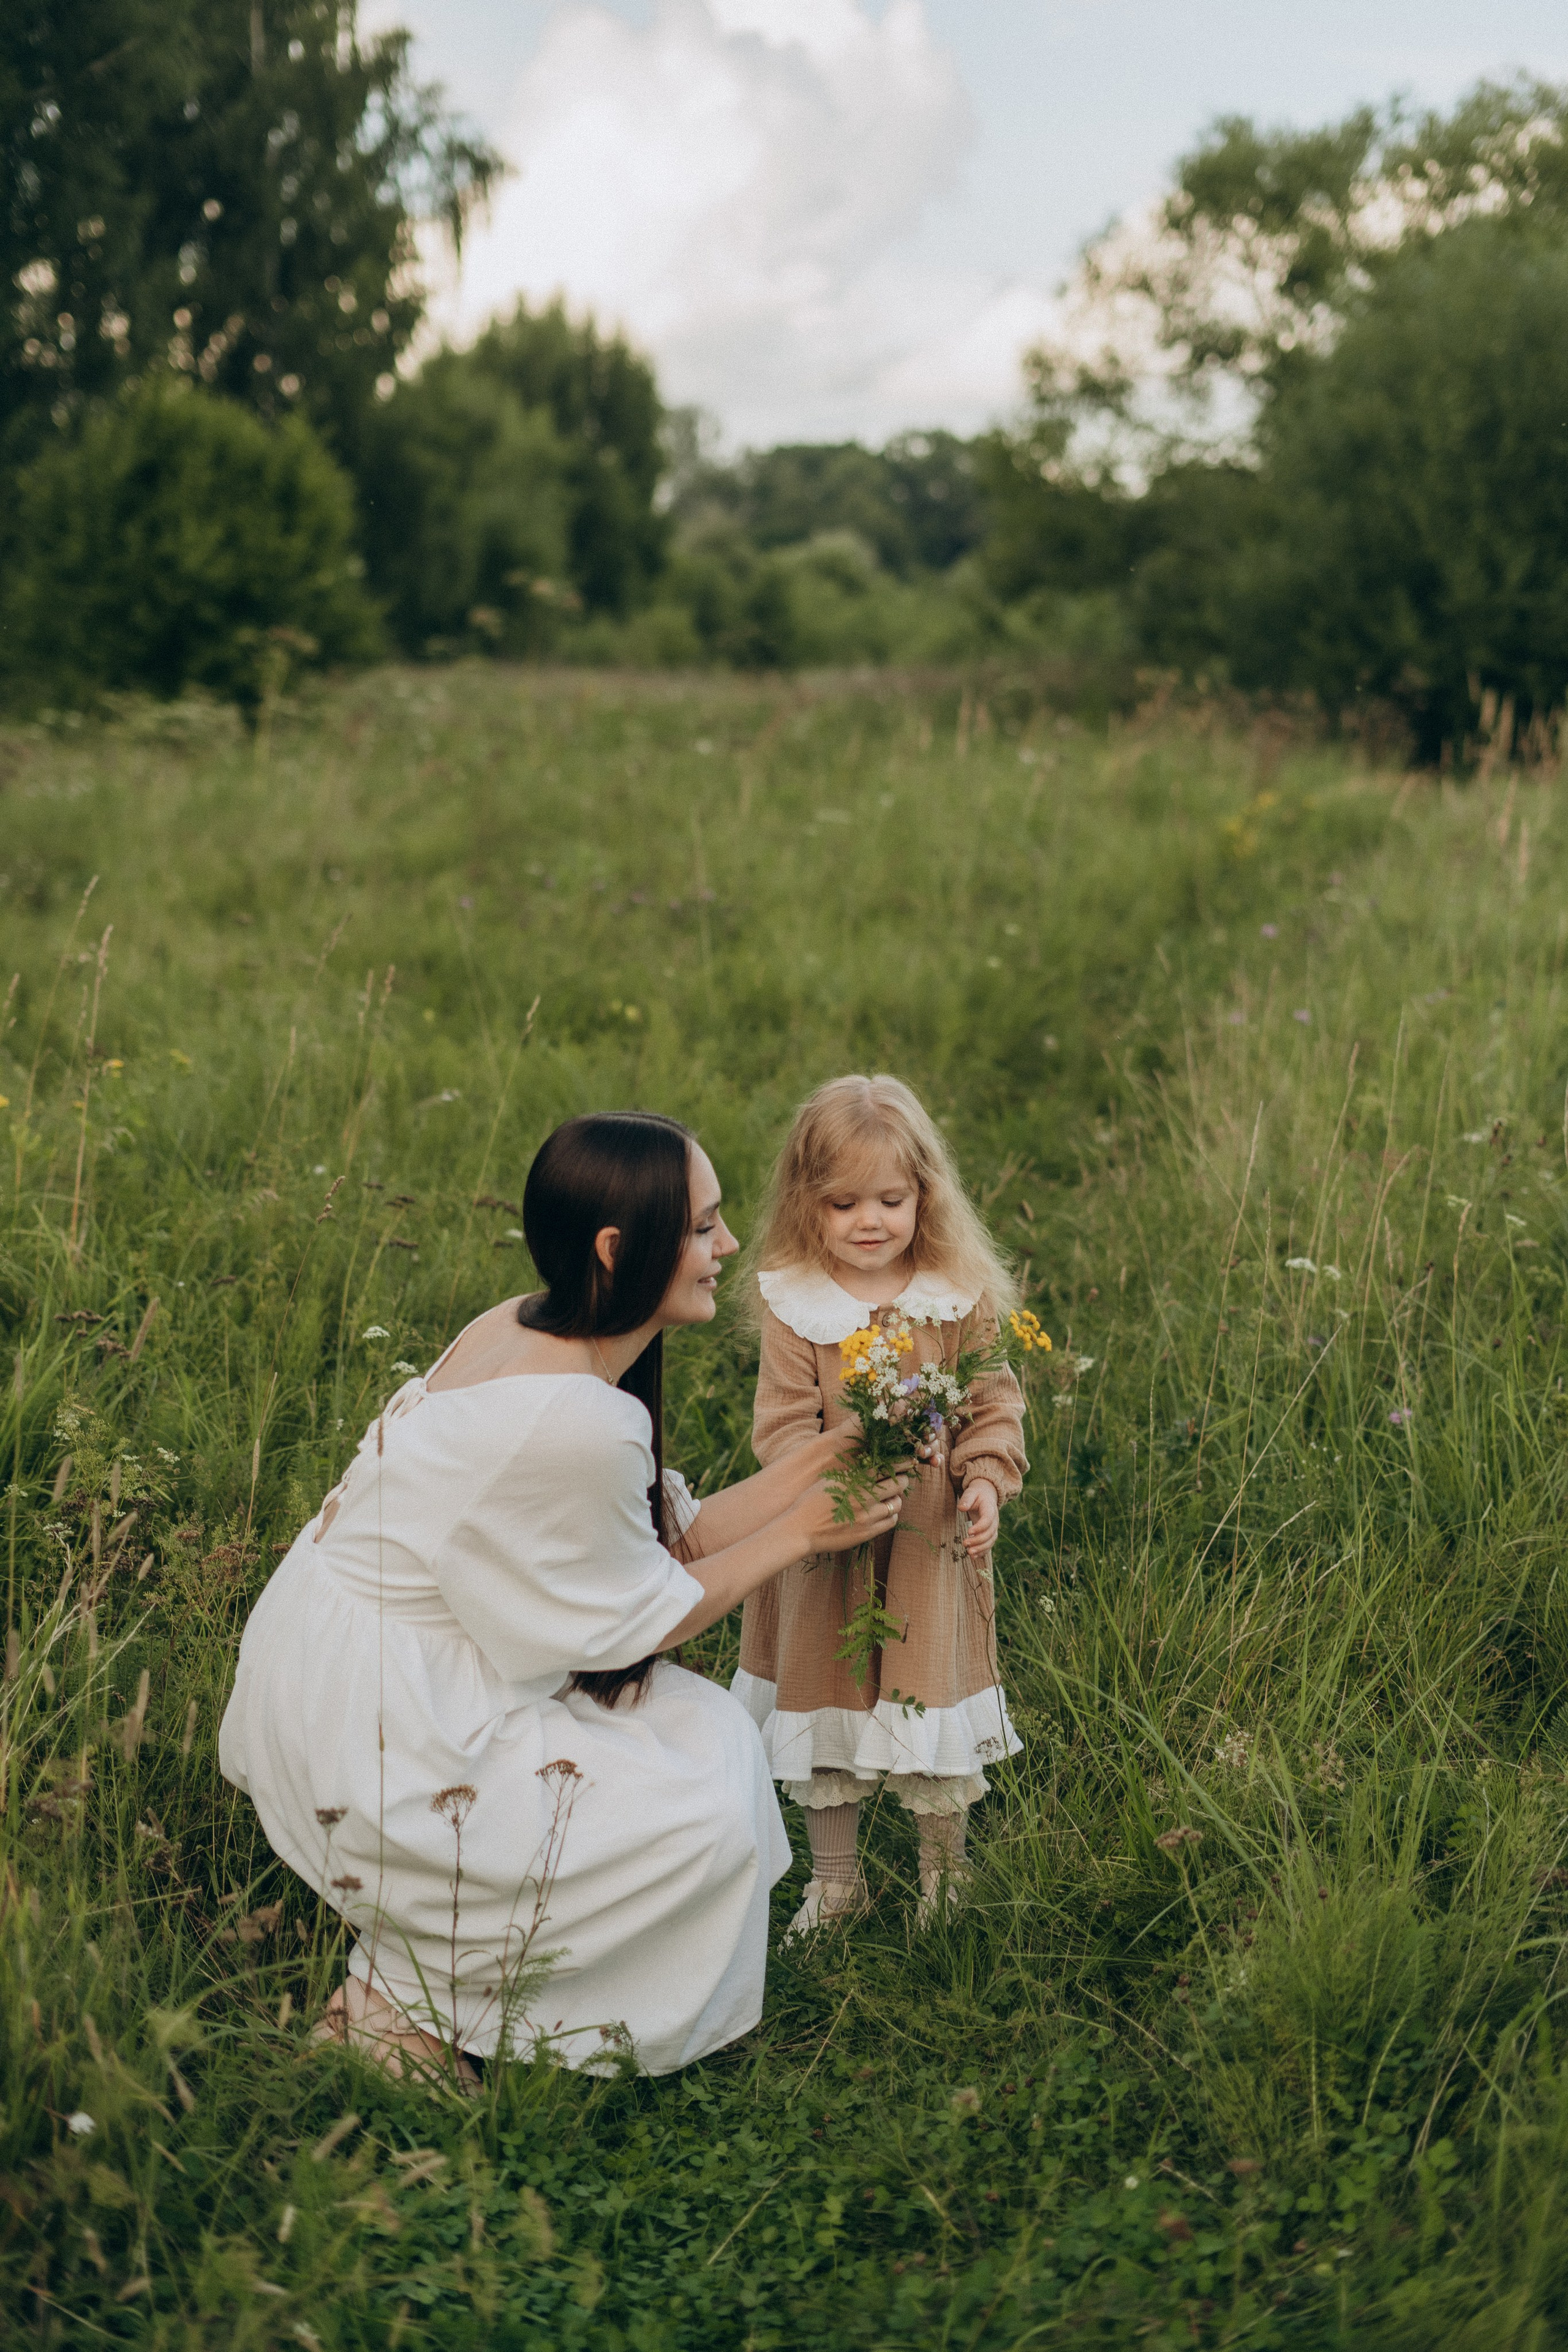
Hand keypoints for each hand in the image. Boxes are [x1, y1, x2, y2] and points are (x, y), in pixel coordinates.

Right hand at [791, 1466, 911, 1555]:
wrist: (801, 1529)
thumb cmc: (811, 1502)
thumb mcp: (831, 1480)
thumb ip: (852, 1475)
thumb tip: (872, 1467)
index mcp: (854, 1480)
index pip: (886, 1466)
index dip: (900, 1462)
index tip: (906, 1460)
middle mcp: (864, 1497)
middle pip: (897, 1484)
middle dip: (903, 1479)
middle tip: (903, 1478)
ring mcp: (867, 1516)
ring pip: (896, 1504)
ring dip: (897, 1498)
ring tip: (892, 1496)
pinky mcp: (867, 1532)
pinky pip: (890, 1521)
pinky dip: (892, 1514)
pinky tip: (886, 1511)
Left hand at [957, 1479, 998, 1557]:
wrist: (986, 1496)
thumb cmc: (977, 1494)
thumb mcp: (971, 1493)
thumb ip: (966, 1499)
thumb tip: (961, 1508)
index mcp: (990, 1509)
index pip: (987, 1520)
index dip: (980, 1527)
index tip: (968, 1531)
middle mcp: (994, 1520)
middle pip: (990, 1533)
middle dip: (978, 1540)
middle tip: (965, 1543)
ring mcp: (993, 1528)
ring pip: (990, 1541)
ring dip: (981, 1548)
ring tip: (969, 1553)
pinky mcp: (990, 1534)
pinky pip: (989, 1545)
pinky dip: (982, 1552)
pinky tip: (973, 1557)